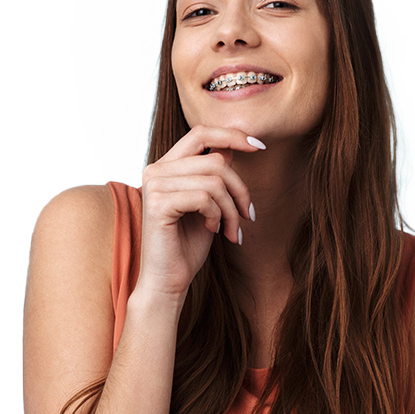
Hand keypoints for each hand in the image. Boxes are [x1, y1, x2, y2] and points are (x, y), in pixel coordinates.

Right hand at [137, 125, 264, 298]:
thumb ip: (213, 175)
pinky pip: (204, 198)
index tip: (259, 146)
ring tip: (231, 229)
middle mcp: (155, 170)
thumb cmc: (188, 245)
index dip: (232, 135)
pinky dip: (217, 215)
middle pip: (215, 160)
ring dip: (232, 208)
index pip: (200, 132)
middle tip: (248, 215)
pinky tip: (213, 230)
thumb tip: (232, 148)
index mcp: (165, 166)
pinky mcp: (158, 204)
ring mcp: (154, 185)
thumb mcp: (208, 204)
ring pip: (214, 180)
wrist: (167, 281)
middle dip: (240, 189)